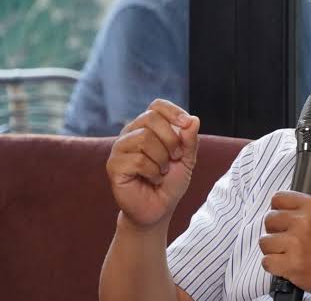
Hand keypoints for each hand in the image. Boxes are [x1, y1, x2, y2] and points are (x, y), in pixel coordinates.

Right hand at [106, 99, 199, 229]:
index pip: (157, 106)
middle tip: (176, 157)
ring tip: (163, 171)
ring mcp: (120, 149)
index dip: (173, 112)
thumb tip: (193, 119)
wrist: (159, 208)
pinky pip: (138, 160)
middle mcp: (131, 133)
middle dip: (171, 139)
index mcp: (148, 127)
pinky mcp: (114, 166)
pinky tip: (153, 179)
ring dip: (162, 159)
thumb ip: (190, 139)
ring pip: (144, 139)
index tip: (186, 124)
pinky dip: (153, 172)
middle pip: (151, 119)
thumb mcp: (187, 159)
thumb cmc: (171, 181)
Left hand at [259, 191, 310, 298]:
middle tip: (286, 240)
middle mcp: (303, 222)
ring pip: (265, 242)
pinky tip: (286, 266)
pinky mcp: (292, 265)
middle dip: (274, 231)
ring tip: (287, 255)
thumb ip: (305, 211)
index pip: (278, 198)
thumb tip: (281, 210)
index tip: (281, 219)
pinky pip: (267, 262)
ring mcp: (296, 243)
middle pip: (269, 220)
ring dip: (273, 250)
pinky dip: (274, 266)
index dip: (277, 210)